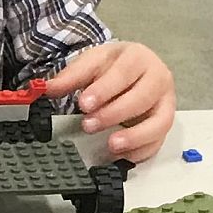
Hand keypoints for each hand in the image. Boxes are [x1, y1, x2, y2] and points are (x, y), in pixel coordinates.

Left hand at [47, 40, 175, 160]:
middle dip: (114, 114)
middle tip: (88, 125)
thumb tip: (46, 89)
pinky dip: (141, 151)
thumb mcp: (91, 63)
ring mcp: (166, 103)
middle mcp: (158, 78)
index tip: (84, 103)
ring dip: (135, 136)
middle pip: (143, 97)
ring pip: (160, 122)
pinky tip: (122, 154)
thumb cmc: (114, 66)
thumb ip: (70, 77)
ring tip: (111, 145)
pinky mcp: (165, 124)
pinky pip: (159, 141)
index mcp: (139, 57)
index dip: (105, 90)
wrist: (133, 69)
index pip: (125, 72)